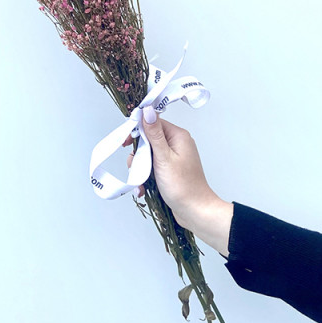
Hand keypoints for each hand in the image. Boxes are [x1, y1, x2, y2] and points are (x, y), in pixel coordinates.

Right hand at [124, 109, 233, 255]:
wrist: (195, 212)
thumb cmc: (182, 186)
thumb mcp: (164, 158)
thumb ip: (154, 134)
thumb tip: (147, 110)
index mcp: (178, 136)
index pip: (153, 123)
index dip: (138, 131)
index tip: (127, 142)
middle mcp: (176, 144)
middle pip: (148, 140)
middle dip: (138, 155)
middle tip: (137, 167)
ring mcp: (173, 157)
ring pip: (147, 155)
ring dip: (141, 168)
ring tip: (141, 182)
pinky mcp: (169, 170)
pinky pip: (152, 167)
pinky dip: (146, 176)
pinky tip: (144, 188)